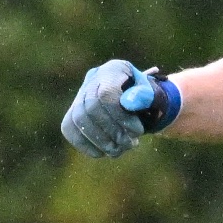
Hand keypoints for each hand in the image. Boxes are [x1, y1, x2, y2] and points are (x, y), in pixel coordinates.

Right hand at [61, 58, 179, 157]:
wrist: (139, 106)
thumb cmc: (147, 101)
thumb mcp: (153, 96)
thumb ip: (145, 97)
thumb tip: (128, 102)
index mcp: (114, 69)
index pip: (106, 94)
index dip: (120, 118)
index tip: (137, 132)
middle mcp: (93, 79)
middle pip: (90, 108)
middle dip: (110, 132)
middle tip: (129, 145)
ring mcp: (81, 94)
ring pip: (77, 119)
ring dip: (99, 141)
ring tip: (117, 150)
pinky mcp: (73, 111)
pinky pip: (69, 128)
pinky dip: (84, 144)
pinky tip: (101, 153)